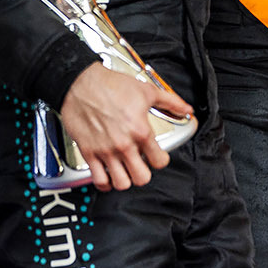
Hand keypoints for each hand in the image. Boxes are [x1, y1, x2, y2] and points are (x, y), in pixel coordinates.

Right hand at [58, 61, 193, 190]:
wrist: (81, 84)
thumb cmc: (111, 86)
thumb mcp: (148, 91)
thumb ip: (171, 102)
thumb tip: (186, 109)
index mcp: (140, 130)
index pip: (159, 161)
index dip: (161, 160)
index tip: (157, 157)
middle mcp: (124, 144)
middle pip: (141, 178)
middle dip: (144, 173)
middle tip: (141, 166)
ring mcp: (105, 151)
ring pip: (121, 183)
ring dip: (125, 180)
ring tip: (126, 171)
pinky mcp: (88, 153)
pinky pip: (98, 180)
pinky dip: (105, 182)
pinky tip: (108, 175)